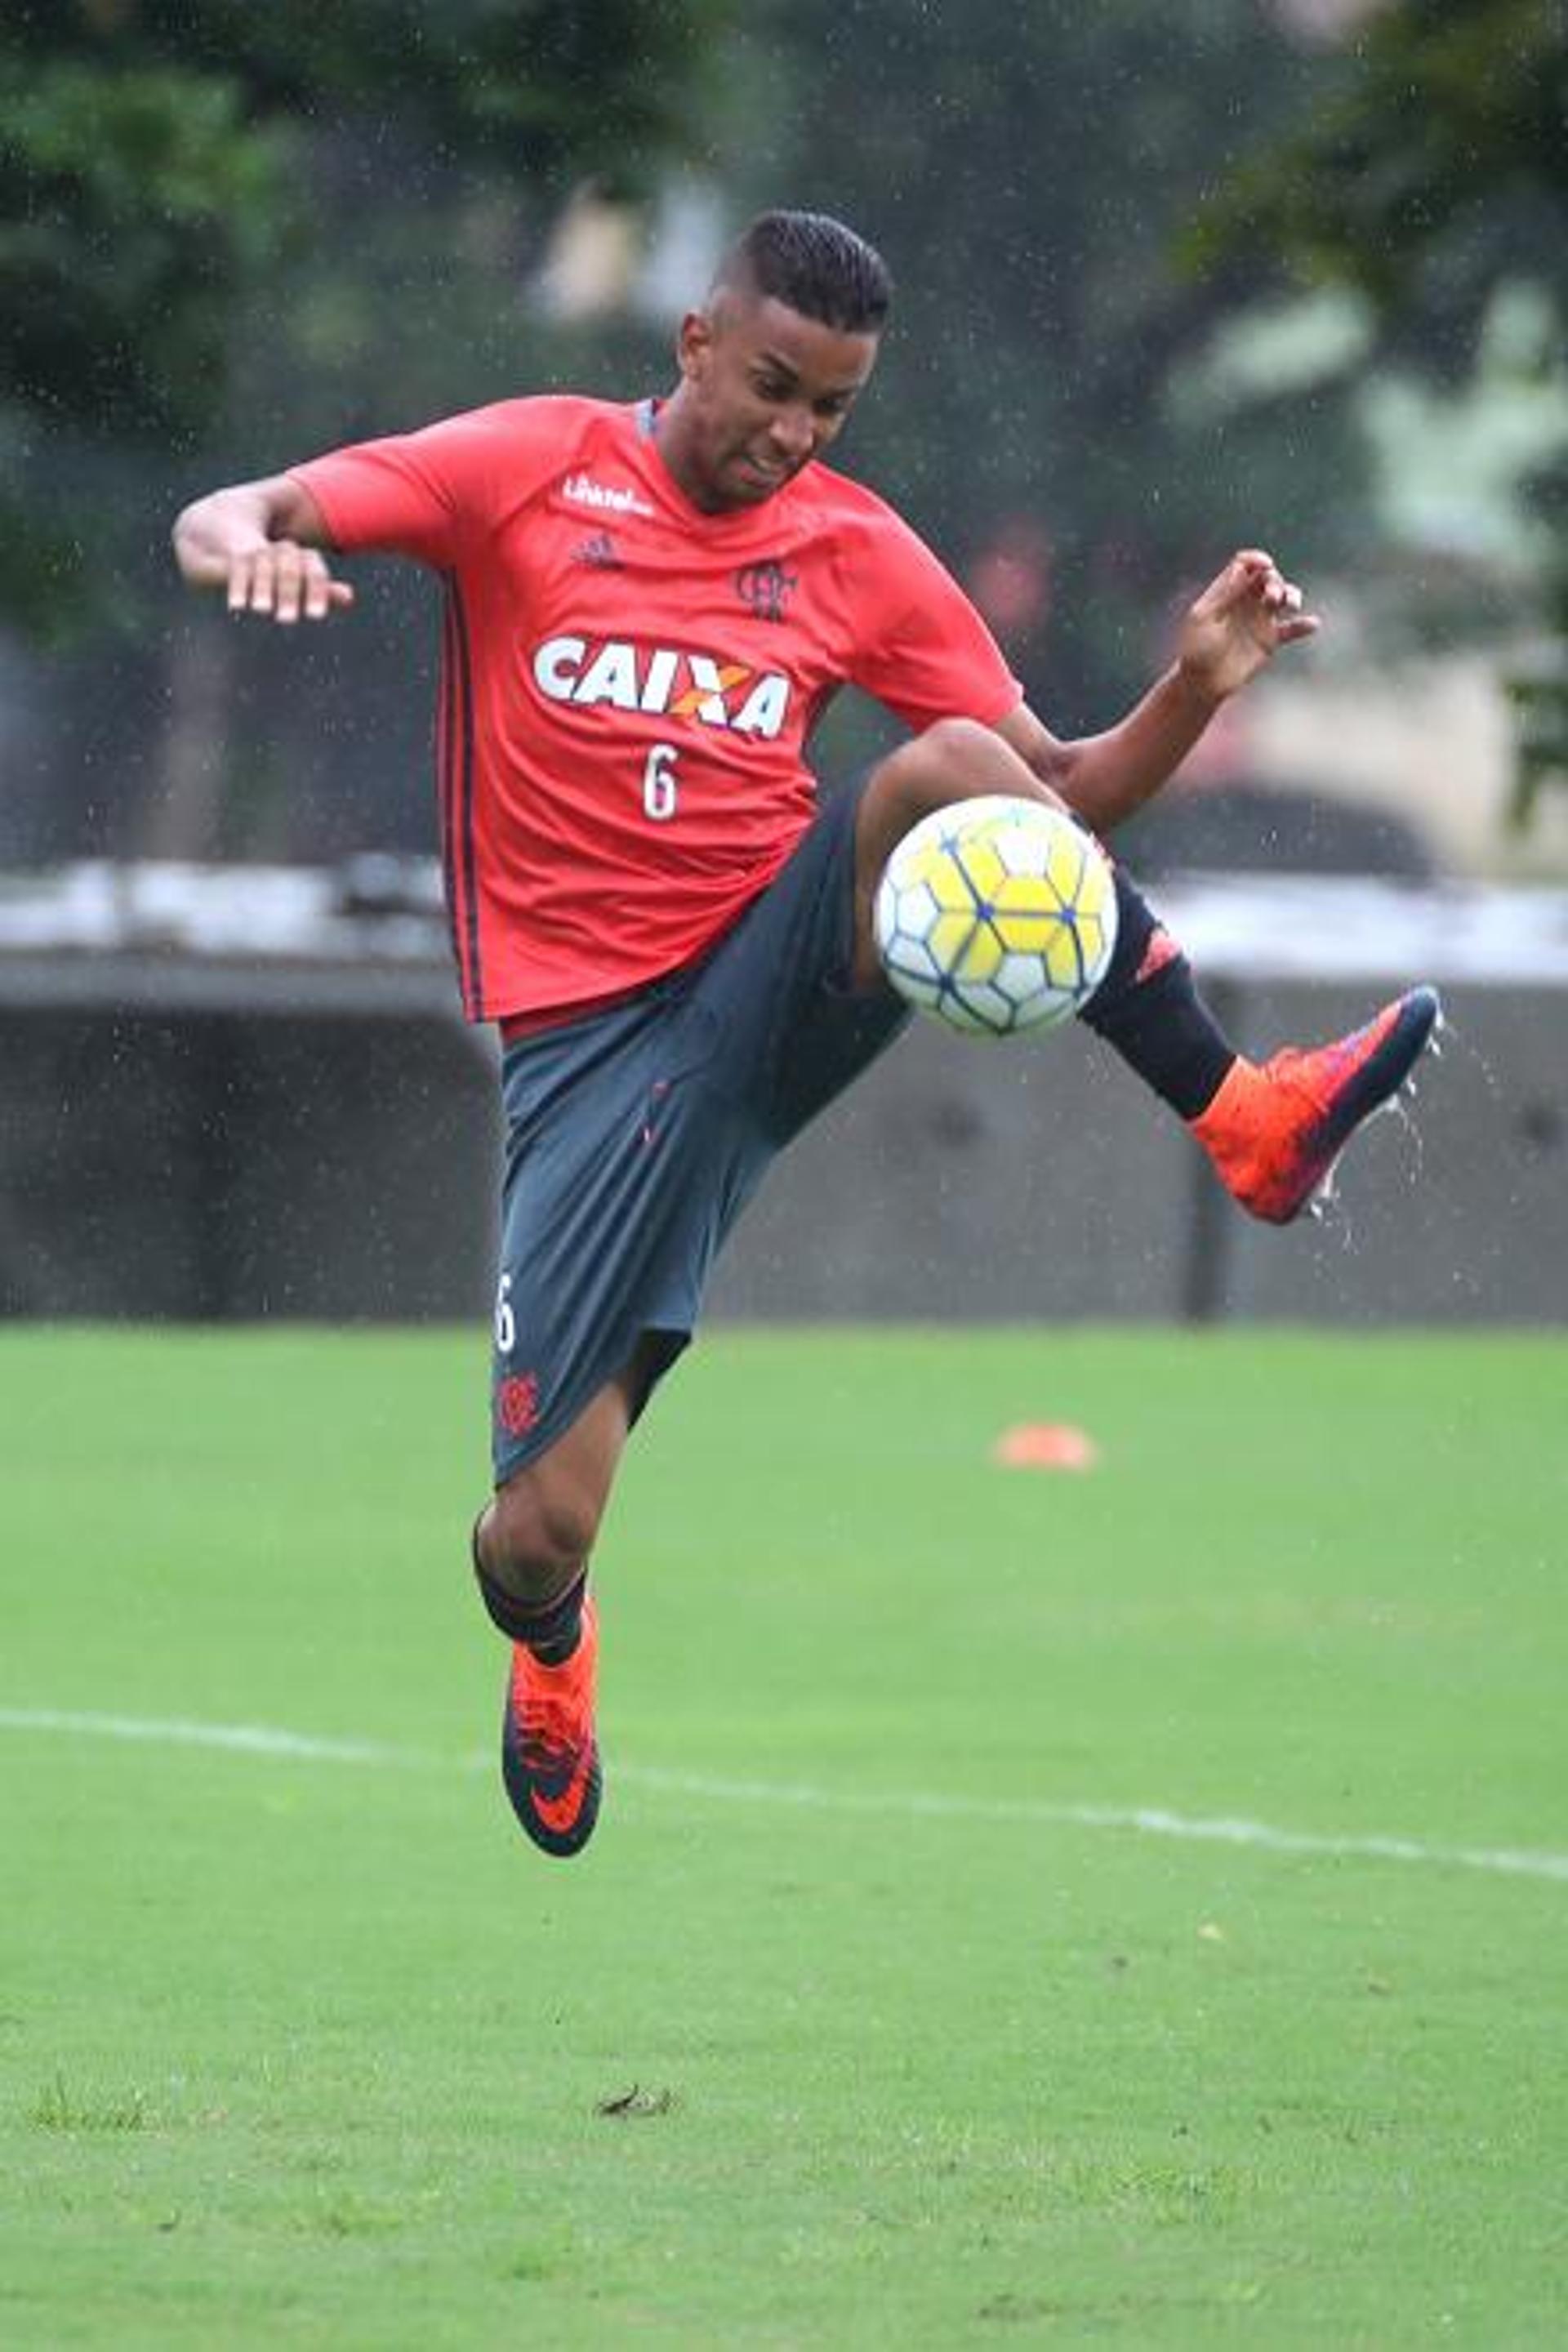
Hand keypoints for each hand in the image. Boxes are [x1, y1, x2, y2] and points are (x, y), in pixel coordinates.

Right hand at [223, 539, 355, 624]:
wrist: (221, 524)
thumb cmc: (264, 562)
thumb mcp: (290, 576)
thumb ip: (318, 588)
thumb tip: (350, 596)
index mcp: (297, 555)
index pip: (313, 569)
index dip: (317, 590)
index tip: (315, 617)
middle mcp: (278, 549)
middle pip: (289, 566)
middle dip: (289, 592)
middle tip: (287, 620)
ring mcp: (255, 548)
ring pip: (263, 562)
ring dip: (262, 587)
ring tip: (262, 611)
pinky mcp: (231, 549)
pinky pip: (236, 566)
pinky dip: (238, 586)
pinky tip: (236, 607)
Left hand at [1177, 548, 1318, 702]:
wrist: (1202, 684)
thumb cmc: (1196, 650)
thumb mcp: (1204, 618)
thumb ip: (1224, 594)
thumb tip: (1242, 568)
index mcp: (1226, 591)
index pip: (1245, 565)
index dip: (1257, 559)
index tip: (1265, 564)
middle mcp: (1245, 601)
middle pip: (1269, 577)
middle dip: (1275, 581)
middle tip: (1271, 598)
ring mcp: (1259, 619)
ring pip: (1284, 597)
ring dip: (1292, 595)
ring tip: (1290, 607)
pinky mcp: (1270, 640)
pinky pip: (1292, 629)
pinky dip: (1304, 625)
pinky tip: (1313, 624)